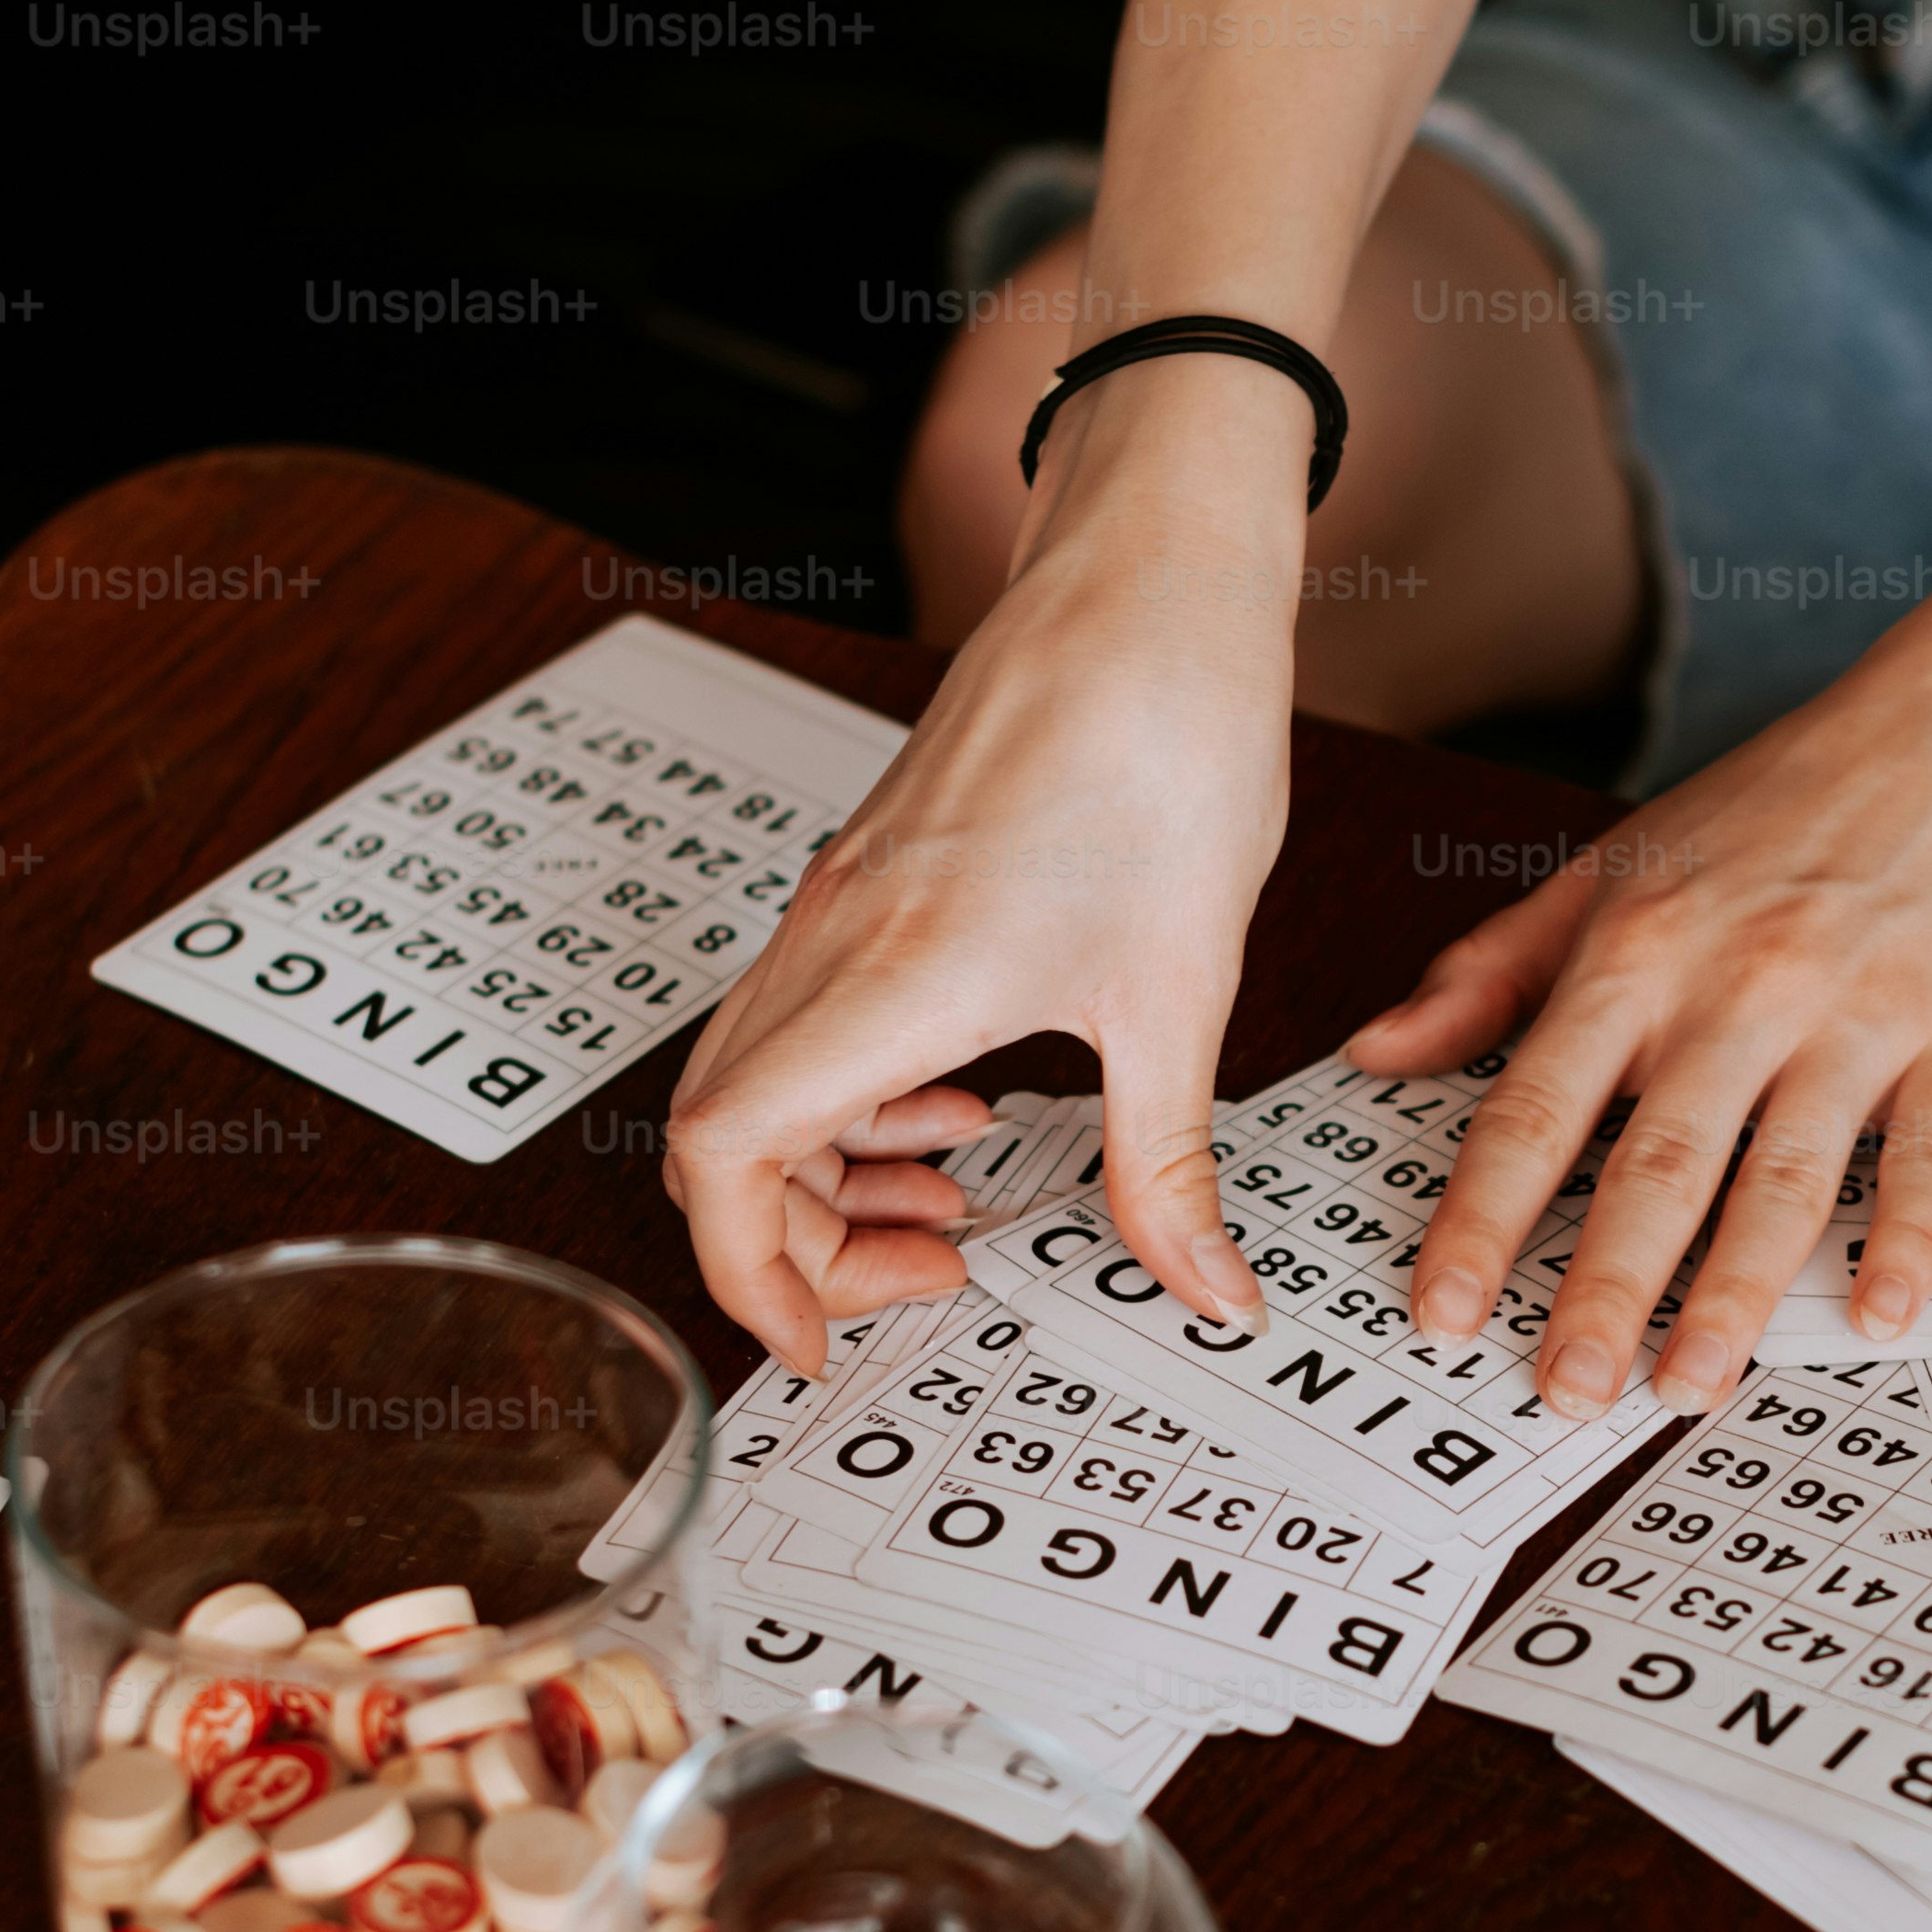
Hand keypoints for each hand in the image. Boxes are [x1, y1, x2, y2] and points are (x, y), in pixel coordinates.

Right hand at [666, 377, 1301, 1370]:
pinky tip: (966, 1105)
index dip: (748, 1274)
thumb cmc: (1166, 749)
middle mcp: (834, 937)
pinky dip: (858, 1094)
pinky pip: (809, 1015)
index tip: (821, 1346)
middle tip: (932, 1280)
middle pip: (721, 1134)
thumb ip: (1171, 1167)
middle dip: (800, 1241)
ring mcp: (842, 899)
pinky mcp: (873, 871)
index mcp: (889, 977)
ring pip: (761, 1075)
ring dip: (835, 1170)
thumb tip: (1209, 1293)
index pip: (724, 1156)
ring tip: (958, 1207)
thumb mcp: (1184, 994)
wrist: (1152, 585)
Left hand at [1349, 681, 1931, 1416]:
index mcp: (1638, 950)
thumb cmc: (1775, 807)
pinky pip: (1930, 1157)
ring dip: (1736, 1293)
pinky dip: (1907, 1240)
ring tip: (1689, 1386)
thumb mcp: (1611, 868)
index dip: (1484, 1218)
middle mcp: (1739, 986)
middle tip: (1564, 1391)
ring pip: (1785, 1175)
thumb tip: (1375, 1053)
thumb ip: (1490, 970)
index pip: (1538, 1106)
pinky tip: (1876, 1315)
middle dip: (1605, 1288)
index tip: (1443, 1311)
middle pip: (1658, 1162)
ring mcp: (1855, 1014)